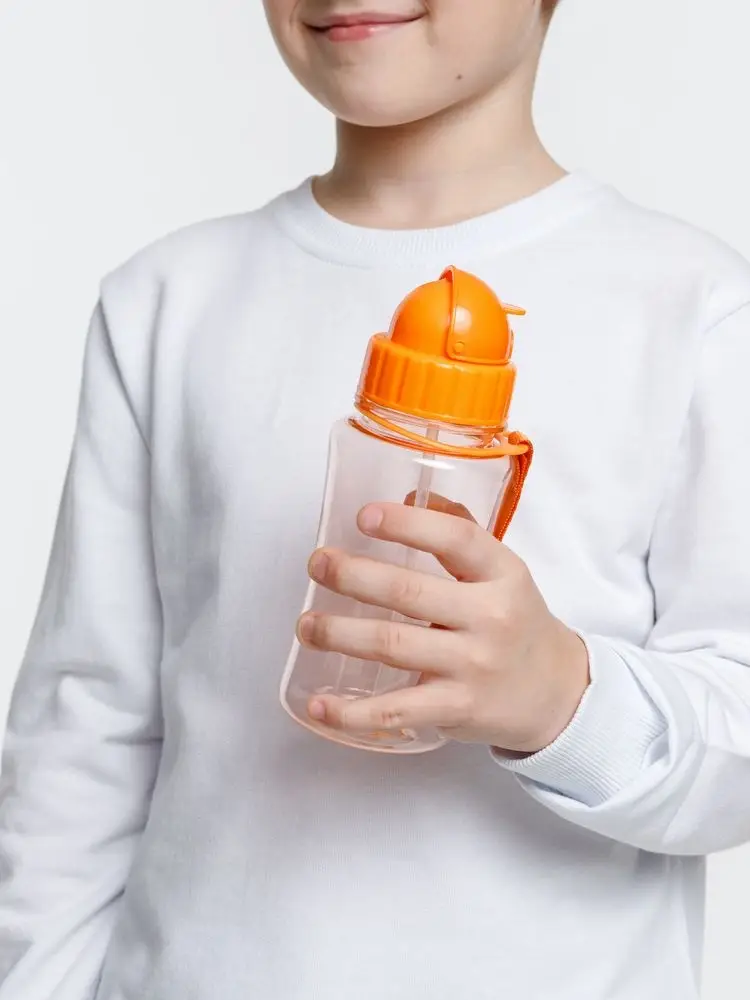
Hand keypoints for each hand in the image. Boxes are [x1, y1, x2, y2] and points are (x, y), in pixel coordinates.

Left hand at [296, 497, 589, 753]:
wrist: (557, 694)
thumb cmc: (516, 622)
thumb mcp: (503, 571)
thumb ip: (459, 531)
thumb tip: (405, 499)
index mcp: (503, 574)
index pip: (456, 539)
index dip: (407, 525)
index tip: (363, 517)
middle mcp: (490, 618)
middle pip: (409, 593)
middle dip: (352, 576)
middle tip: (317, 564)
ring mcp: (472, 667)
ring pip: (392, 646)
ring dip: (338, 634)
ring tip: (306, 625)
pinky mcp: (456, 709)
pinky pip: (395, 711)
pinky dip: (352, 712)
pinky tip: (319, 703)